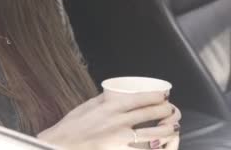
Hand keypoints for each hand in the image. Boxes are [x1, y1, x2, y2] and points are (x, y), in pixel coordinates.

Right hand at [37, 92, 180, 149]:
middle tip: (171, 110)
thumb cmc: (72, 125)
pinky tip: (160, 144)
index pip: (142, 99)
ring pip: (155, 134)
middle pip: (153, 114)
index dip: (158, 97)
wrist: (62, 144)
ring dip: (168, 129)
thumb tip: (118, 92)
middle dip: (168, 110)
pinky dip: (156, 147)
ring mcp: (121, 139)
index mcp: (110, 107)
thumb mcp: (87, 105)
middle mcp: (118, 121)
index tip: (165, 96)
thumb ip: (104, 99)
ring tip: (172, 126)